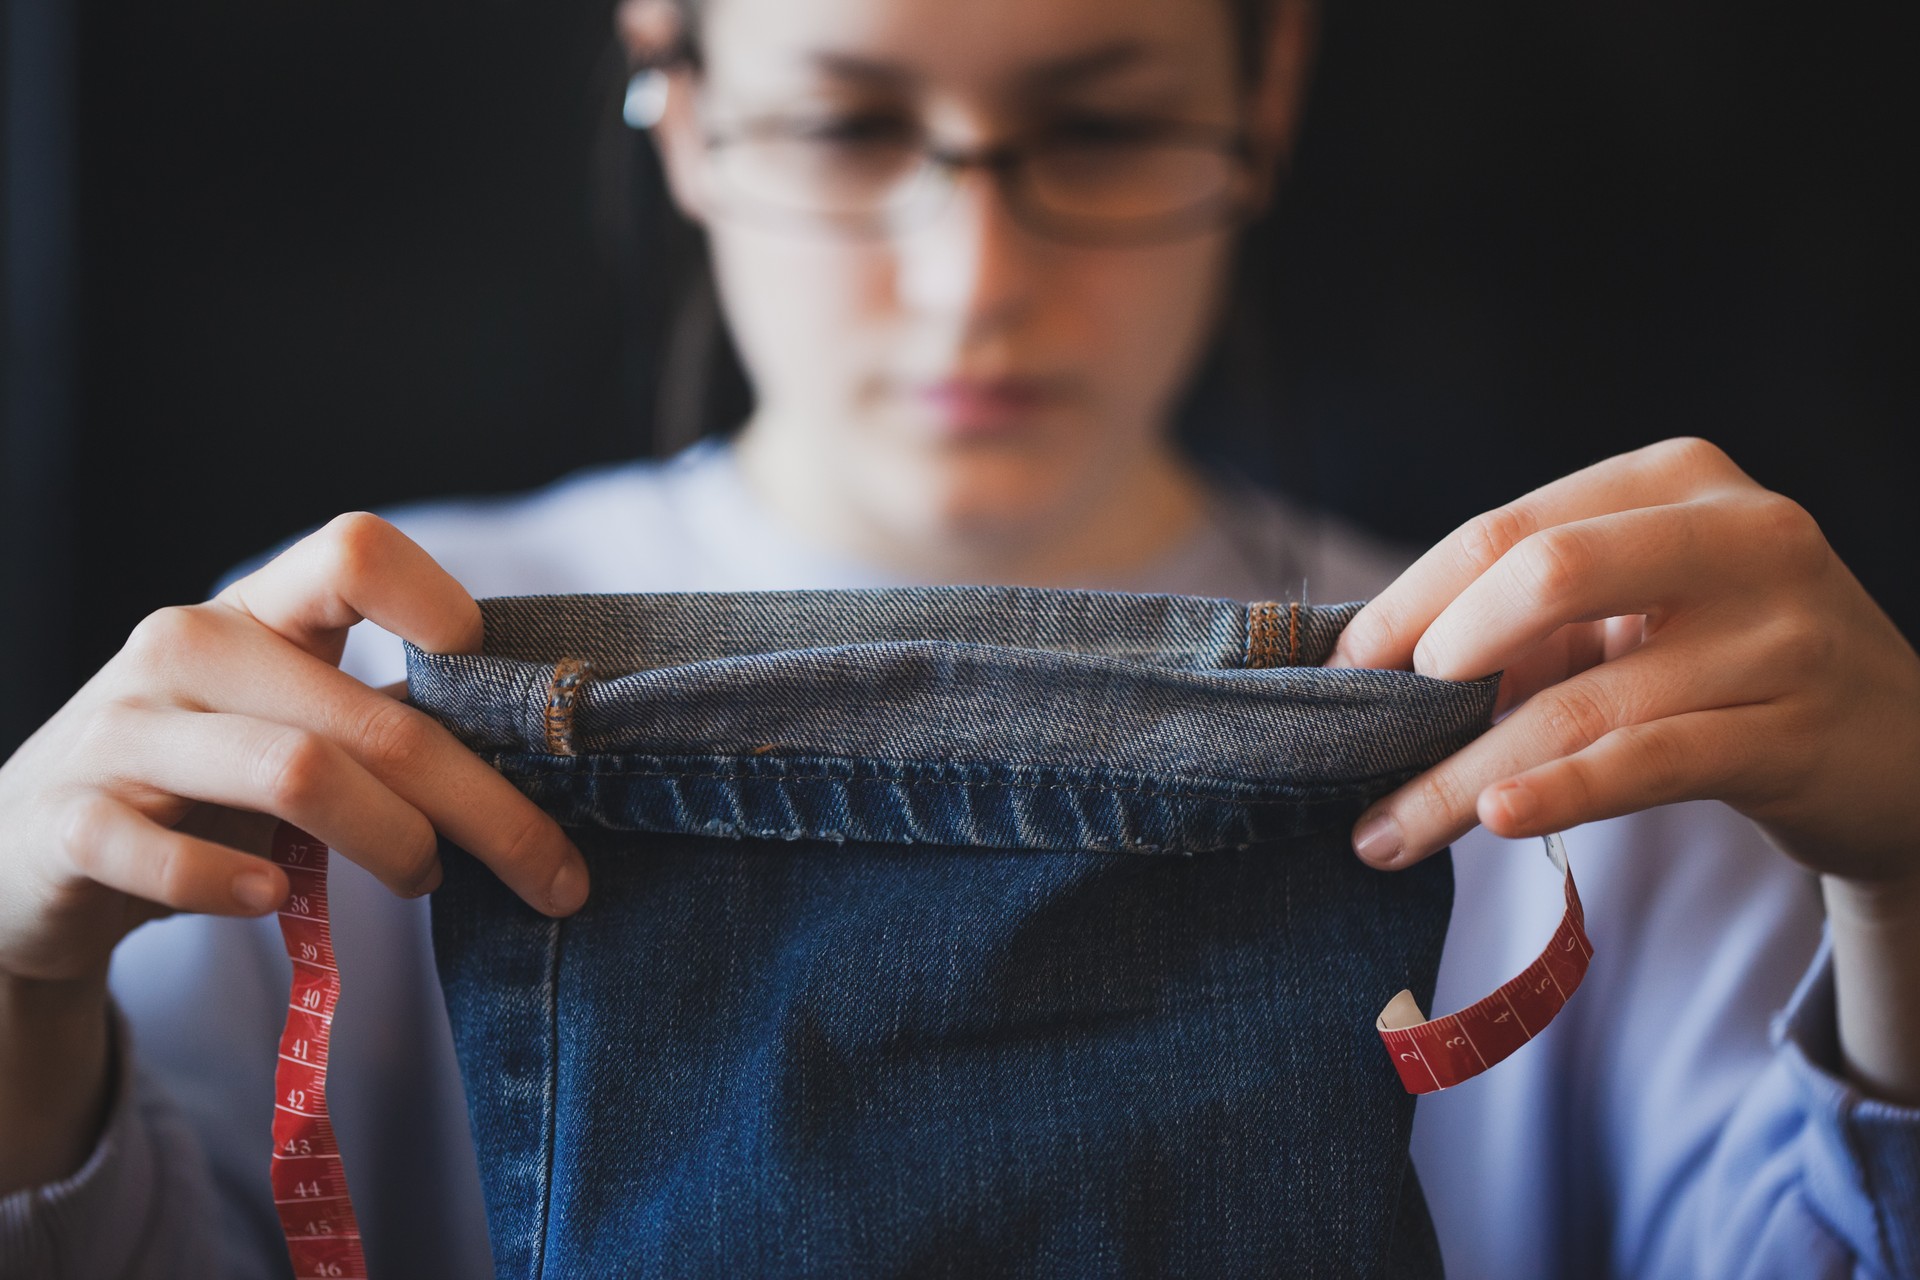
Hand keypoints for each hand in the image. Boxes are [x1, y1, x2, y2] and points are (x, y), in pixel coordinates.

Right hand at [0, 512, 588, 990]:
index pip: (355, 552)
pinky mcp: (69, 823)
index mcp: (256, 613)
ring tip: (425, 878)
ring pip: (297, 773)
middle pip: (369, 716)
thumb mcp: (288, 726)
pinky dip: (236, 884)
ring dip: (392, 842)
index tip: (500, 688)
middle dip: (486, 806)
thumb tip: (544, 759)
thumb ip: (383, 723)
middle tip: (552, 873)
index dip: (441, 602)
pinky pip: (167, 854)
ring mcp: (122, 733)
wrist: (31, 859)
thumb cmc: (200, 786)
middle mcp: (186, 651)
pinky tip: (274, 895)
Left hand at [1327, 437, 1919, 890]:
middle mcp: (1740, 534)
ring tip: (1385, 830)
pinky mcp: (1797, 732)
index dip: (1408, 600)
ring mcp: (1781, 632)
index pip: (1510, 530)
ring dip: (1462, 776)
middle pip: (1546, 574)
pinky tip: (1496, 820)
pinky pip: (1650, 761)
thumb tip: (1372, 673)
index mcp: (1676, 480)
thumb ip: (1527, 621)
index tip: (1338, 667)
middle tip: (1368, 729)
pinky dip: (1560, 792)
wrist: (1899, 747)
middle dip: (1435, 657)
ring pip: (1583, 702)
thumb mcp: (1637, 610)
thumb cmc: (1731, 662)